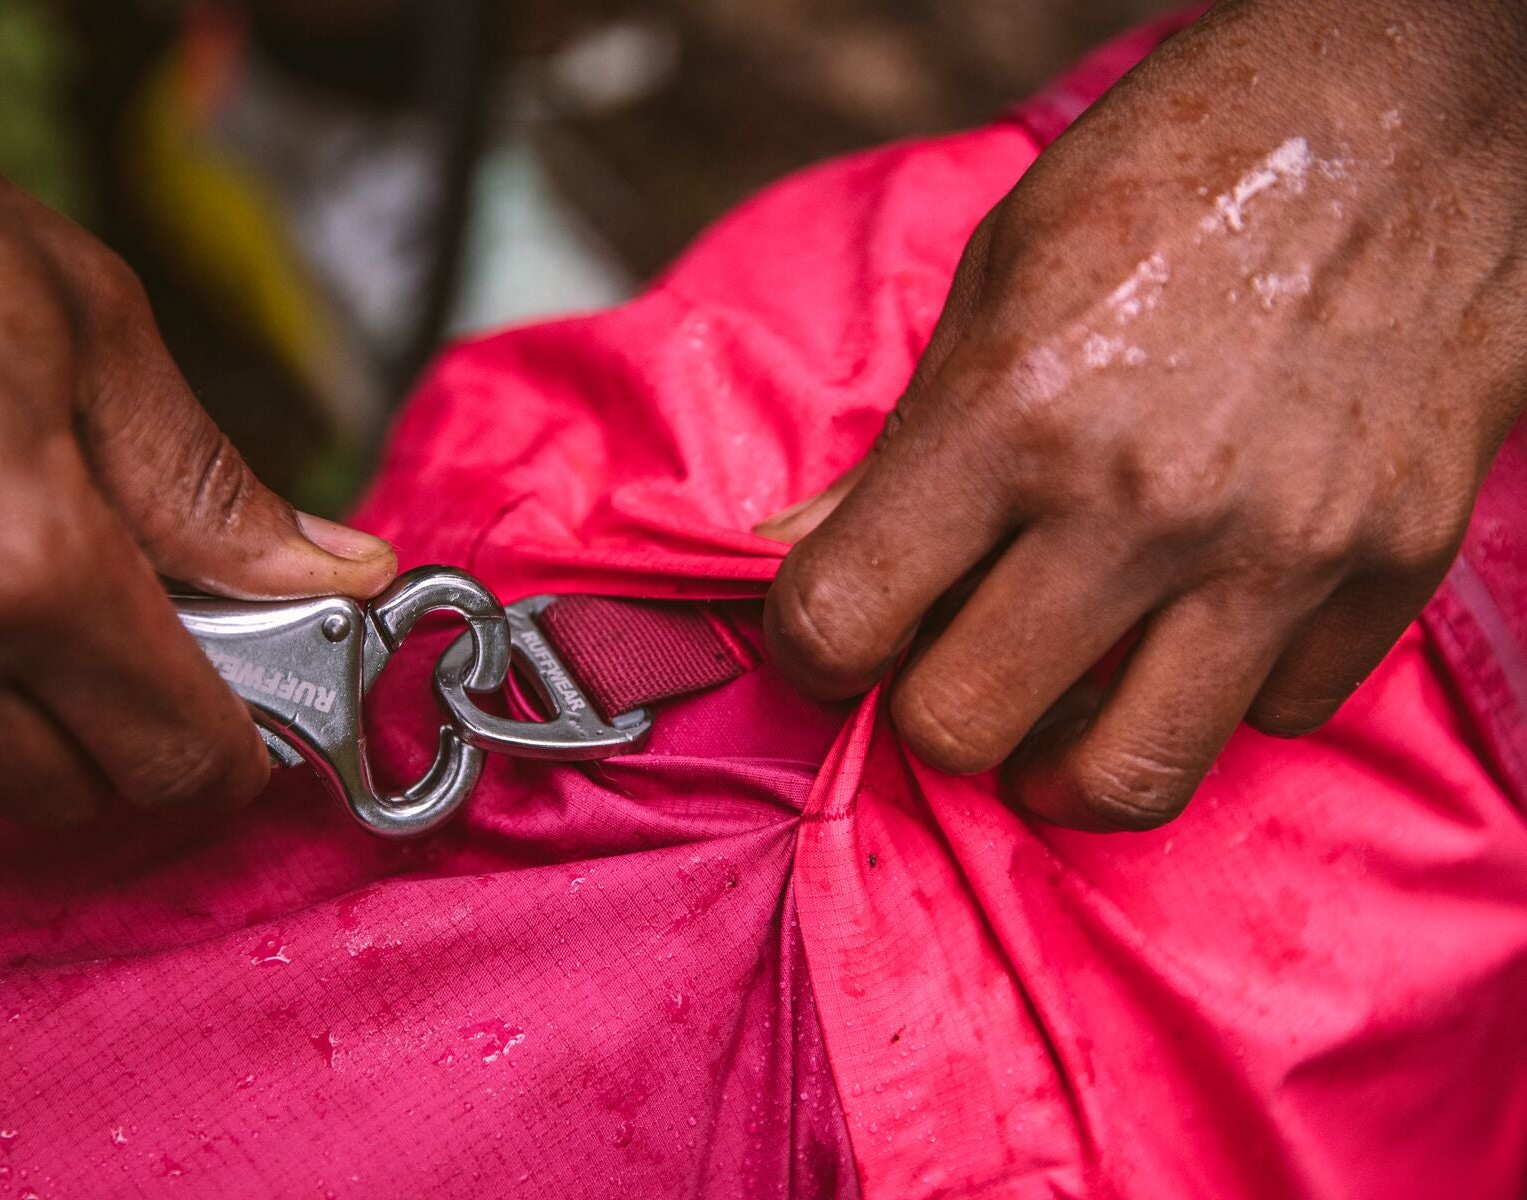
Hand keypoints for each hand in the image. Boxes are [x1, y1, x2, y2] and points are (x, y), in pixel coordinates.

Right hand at [0, 21, 395, 824]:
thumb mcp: (89, 329)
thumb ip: (213, 490)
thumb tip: (332, 570)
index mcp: (24, 567)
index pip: (174, 756)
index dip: (229, 747)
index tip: (242, 717)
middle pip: (75, 794)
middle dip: (123, 727)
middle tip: (121, 620)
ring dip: (6, 725)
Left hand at [760, 0, 1526, 829]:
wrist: (1421, 105)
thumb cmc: (1190, 168)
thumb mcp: (1003, 270)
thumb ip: (901, 440)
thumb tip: (799, 556)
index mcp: (1015, 407)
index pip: (842, 616)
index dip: (809, 645)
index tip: (832, 633)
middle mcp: (1141, 500)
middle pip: (967, 725)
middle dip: (929, 713)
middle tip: (943, 668)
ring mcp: (1278, 547)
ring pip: (1128, 779)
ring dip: (1062, 767)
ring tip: (1052, 720)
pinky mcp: (1390, 567)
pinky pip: (1273, 717)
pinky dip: (1218, 697)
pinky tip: (1195, 628)